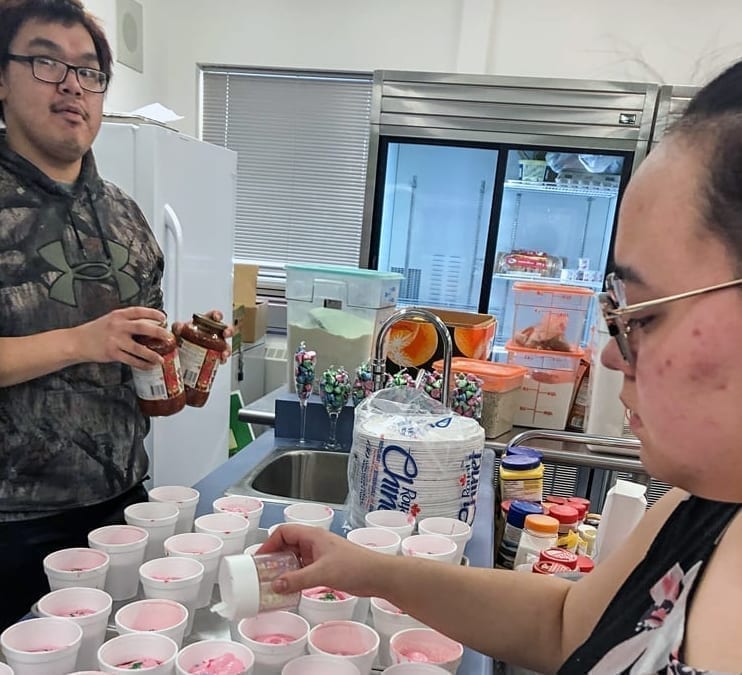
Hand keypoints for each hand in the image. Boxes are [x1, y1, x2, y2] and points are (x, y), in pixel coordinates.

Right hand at [74, 306, 169, 367]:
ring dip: (152, 354)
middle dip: (158, 332)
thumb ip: (127, 321)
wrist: (77, 341)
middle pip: (142, 328)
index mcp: (118, 315)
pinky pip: (131, 360)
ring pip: (138, 348)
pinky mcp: (112, 353)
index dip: (153, 313)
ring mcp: (115, 340)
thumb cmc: (96, 330)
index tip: (164, 318)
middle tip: (169, 337)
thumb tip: (149, 325)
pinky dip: (142, 364)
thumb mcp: (111, 319)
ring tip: (161, 358)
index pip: (139, 311)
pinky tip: (149, 366)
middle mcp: (118, 326)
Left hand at [172, 309, 232, 362]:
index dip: (217, 315)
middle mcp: (214, 334)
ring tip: (224, 353)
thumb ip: (177, 327)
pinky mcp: (215, 356)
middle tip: (225, 333)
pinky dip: (223, 359)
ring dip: (227, 349)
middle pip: (226, 329)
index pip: (214, 316)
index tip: (216, 317)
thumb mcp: (177, 330)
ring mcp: (216, 346)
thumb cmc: (182, 337)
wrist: (179, 353)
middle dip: (229, 330)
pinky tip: (220, 360)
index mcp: (206, 324)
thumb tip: (179, 327)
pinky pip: (222, 358)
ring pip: (227, 345)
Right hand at [259, 524, 387, 596]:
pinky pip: (304, 569)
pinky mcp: (326, 567)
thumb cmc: (354, 567)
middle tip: (262, 574)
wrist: (377, 575)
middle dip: (274, 557)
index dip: (269, 543)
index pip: (284, 532)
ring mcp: (320, 555)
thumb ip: (297, 580)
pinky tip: (290, 589)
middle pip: (287, 544)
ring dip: (284, 568)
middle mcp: (315, 543)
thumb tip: (275, 586)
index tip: (259, 560)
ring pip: (295, 558)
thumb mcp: (322, 573)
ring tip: (272, 583)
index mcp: (312, 536)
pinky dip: (294, 577)